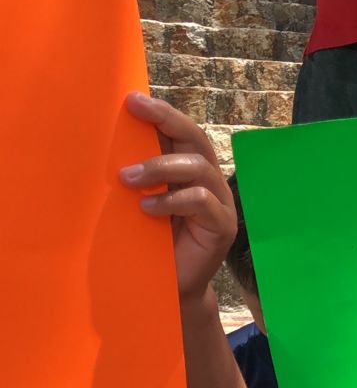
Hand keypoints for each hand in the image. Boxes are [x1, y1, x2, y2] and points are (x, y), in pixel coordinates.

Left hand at [118, 93, 235, 304]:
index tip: (131, 99)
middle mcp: (209, 180)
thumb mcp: (138, 200)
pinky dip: (173, 201)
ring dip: (160, 167)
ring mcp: (220, 203)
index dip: (161, 113)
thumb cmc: (149, 242)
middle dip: (166, 121)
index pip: (182, 131)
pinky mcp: (222, 226)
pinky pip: (202, 202)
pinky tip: (147, 209)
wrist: (167, 288)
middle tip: (133, 114)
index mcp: (189, 169)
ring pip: (199, 167)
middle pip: (196, 139)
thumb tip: (103, 143)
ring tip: (128, 178)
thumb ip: (135, 175)